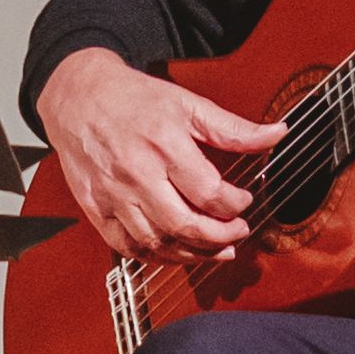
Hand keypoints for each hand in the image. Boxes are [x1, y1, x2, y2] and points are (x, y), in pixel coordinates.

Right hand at [39, 43, 285, 260]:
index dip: (235, 204)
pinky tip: (176, 252)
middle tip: (238, 233)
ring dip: (193, 254)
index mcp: (164, 145)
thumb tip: (277, 133)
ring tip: (216, 250)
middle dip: (220, 237)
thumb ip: (232, 127)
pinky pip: (127, 246)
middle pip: (184, 224)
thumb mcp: (187, 104)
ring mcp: (113, 195)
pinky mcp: (96, 209)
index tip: (243, 201)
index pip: (208, 192)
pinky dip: (155, 257)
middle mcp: (137, 174)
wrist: (77, 97)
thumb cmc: (132, 99)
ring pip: (158, 242)